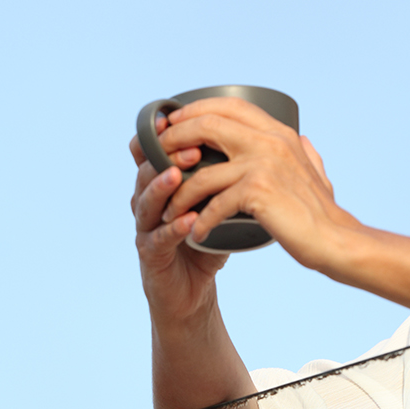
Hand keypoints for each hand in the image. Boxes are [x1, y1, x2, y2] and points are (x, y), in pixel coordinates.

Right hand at [129, 114, 227, 325]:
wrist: (193, 291)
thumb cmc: (207, 242)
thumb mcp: (218, 203)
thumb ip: (230, 174)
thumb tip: (264, 139)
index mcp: (162, 184)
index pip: (154, 151)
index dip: (164, 135)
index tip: (184, 118)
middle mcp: (148, 201)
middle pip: (147, 170)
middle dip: (167, 155)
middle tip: (193, 147)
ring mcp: (145, 228)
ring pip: (145, 201)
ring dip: (163, 186)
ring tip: (179, 175)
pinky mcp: (150, 256)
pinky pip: (158, 239)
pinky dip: (172, 228)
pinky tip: (187, 221)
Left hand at [151, 97, 362, 274]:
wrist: (336, 240)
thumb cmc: (323, 213)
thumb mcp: (317, 172)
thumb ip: (306, 153)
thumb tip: (303, 139)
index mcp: (280, 133)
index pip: (229, 105)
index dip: (194, 110)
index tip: (172, 126)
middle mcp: (271, 141)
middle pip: (207, 124)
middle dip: (174, 140)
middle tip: (157, 159)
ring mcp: (264, 164)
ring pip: (202, 170)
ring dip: (179, 193)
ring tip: (169, 211)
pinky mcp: (258, 191)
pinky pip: (213, 203)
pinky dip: (199, 221)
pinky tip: (195, 233)